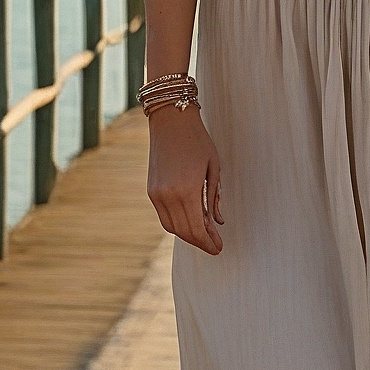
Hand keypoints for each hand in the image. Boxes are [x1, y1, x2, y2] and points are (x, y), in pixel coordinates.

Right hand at [147, 104, 223, 253]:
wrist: (170, 121)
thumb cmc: (197, 141)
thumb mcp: (213, 168)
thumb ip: (214, 197)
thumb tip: (218, 222)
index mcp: (187, 191)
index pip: (197, 229)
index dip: (209, 242)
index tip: (219, 247)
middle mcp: (168, 196)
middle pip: (184, 232)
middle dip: (200, 242)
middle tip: (214, 244)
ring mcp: (156, 194)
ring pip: (171, 227)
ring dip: (187, 235)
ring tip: (203, 235)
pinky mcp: (151, 190)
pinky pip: (164, 216)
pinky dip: (177, 224)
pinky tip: (189, 222)